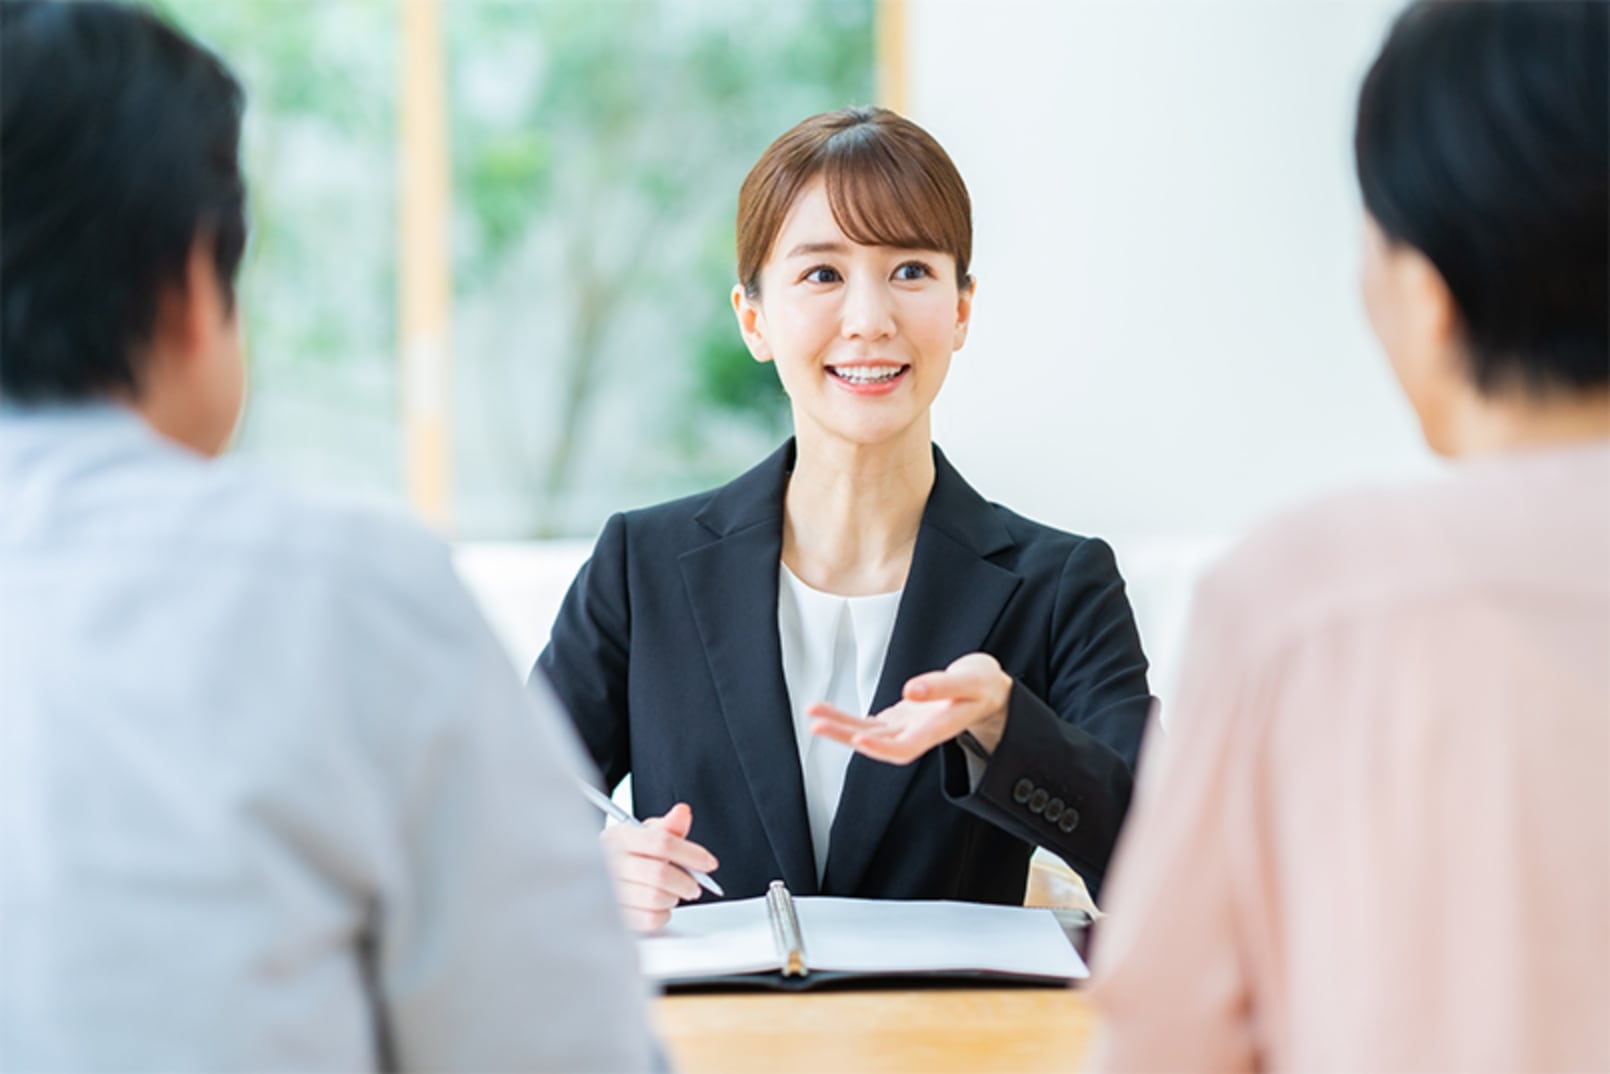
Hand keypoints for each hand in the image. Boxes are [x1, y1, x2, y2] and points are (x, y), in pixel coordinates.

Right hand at [599, 802, 719, 931]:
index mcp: (620, 837)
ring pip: (655, 898)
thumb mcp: (647, 832)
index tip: (708, 863)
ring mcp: (609, 890)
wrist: (605, 875)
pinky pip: (649, 919)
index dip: (691, 854)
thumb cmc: (630, 853)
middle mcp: (611, 862)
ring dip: (673, 897)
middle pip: (660, 874)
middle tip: (694, 886)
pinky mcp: (614, 915)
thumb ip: (669, 826)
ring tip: (673, 893)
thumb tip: (682, 813)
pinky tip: (660, 905)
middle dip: (686, 882)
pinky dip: (663, 914)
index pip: (662, 843)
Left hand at [807, 652, 1011, 765]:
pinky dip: (846, 718)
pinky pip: (868, 723)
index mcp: (938, 729)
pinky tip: (827, 713)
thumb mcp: (970, 681)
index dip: (882, 747)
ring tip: (814, 715)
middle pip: (878, 743)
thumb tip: (911, 691)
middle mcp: (918, 734)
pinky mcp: (898, 720)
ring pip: (868, 734)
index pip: (906, 747)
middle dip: (846, 736)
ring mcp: (906, 729)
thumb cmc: (981, 686)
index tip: (860, 739)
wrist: (985, 691)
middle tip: (818, 724)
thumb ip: (942, 686)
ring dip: (840, 727)